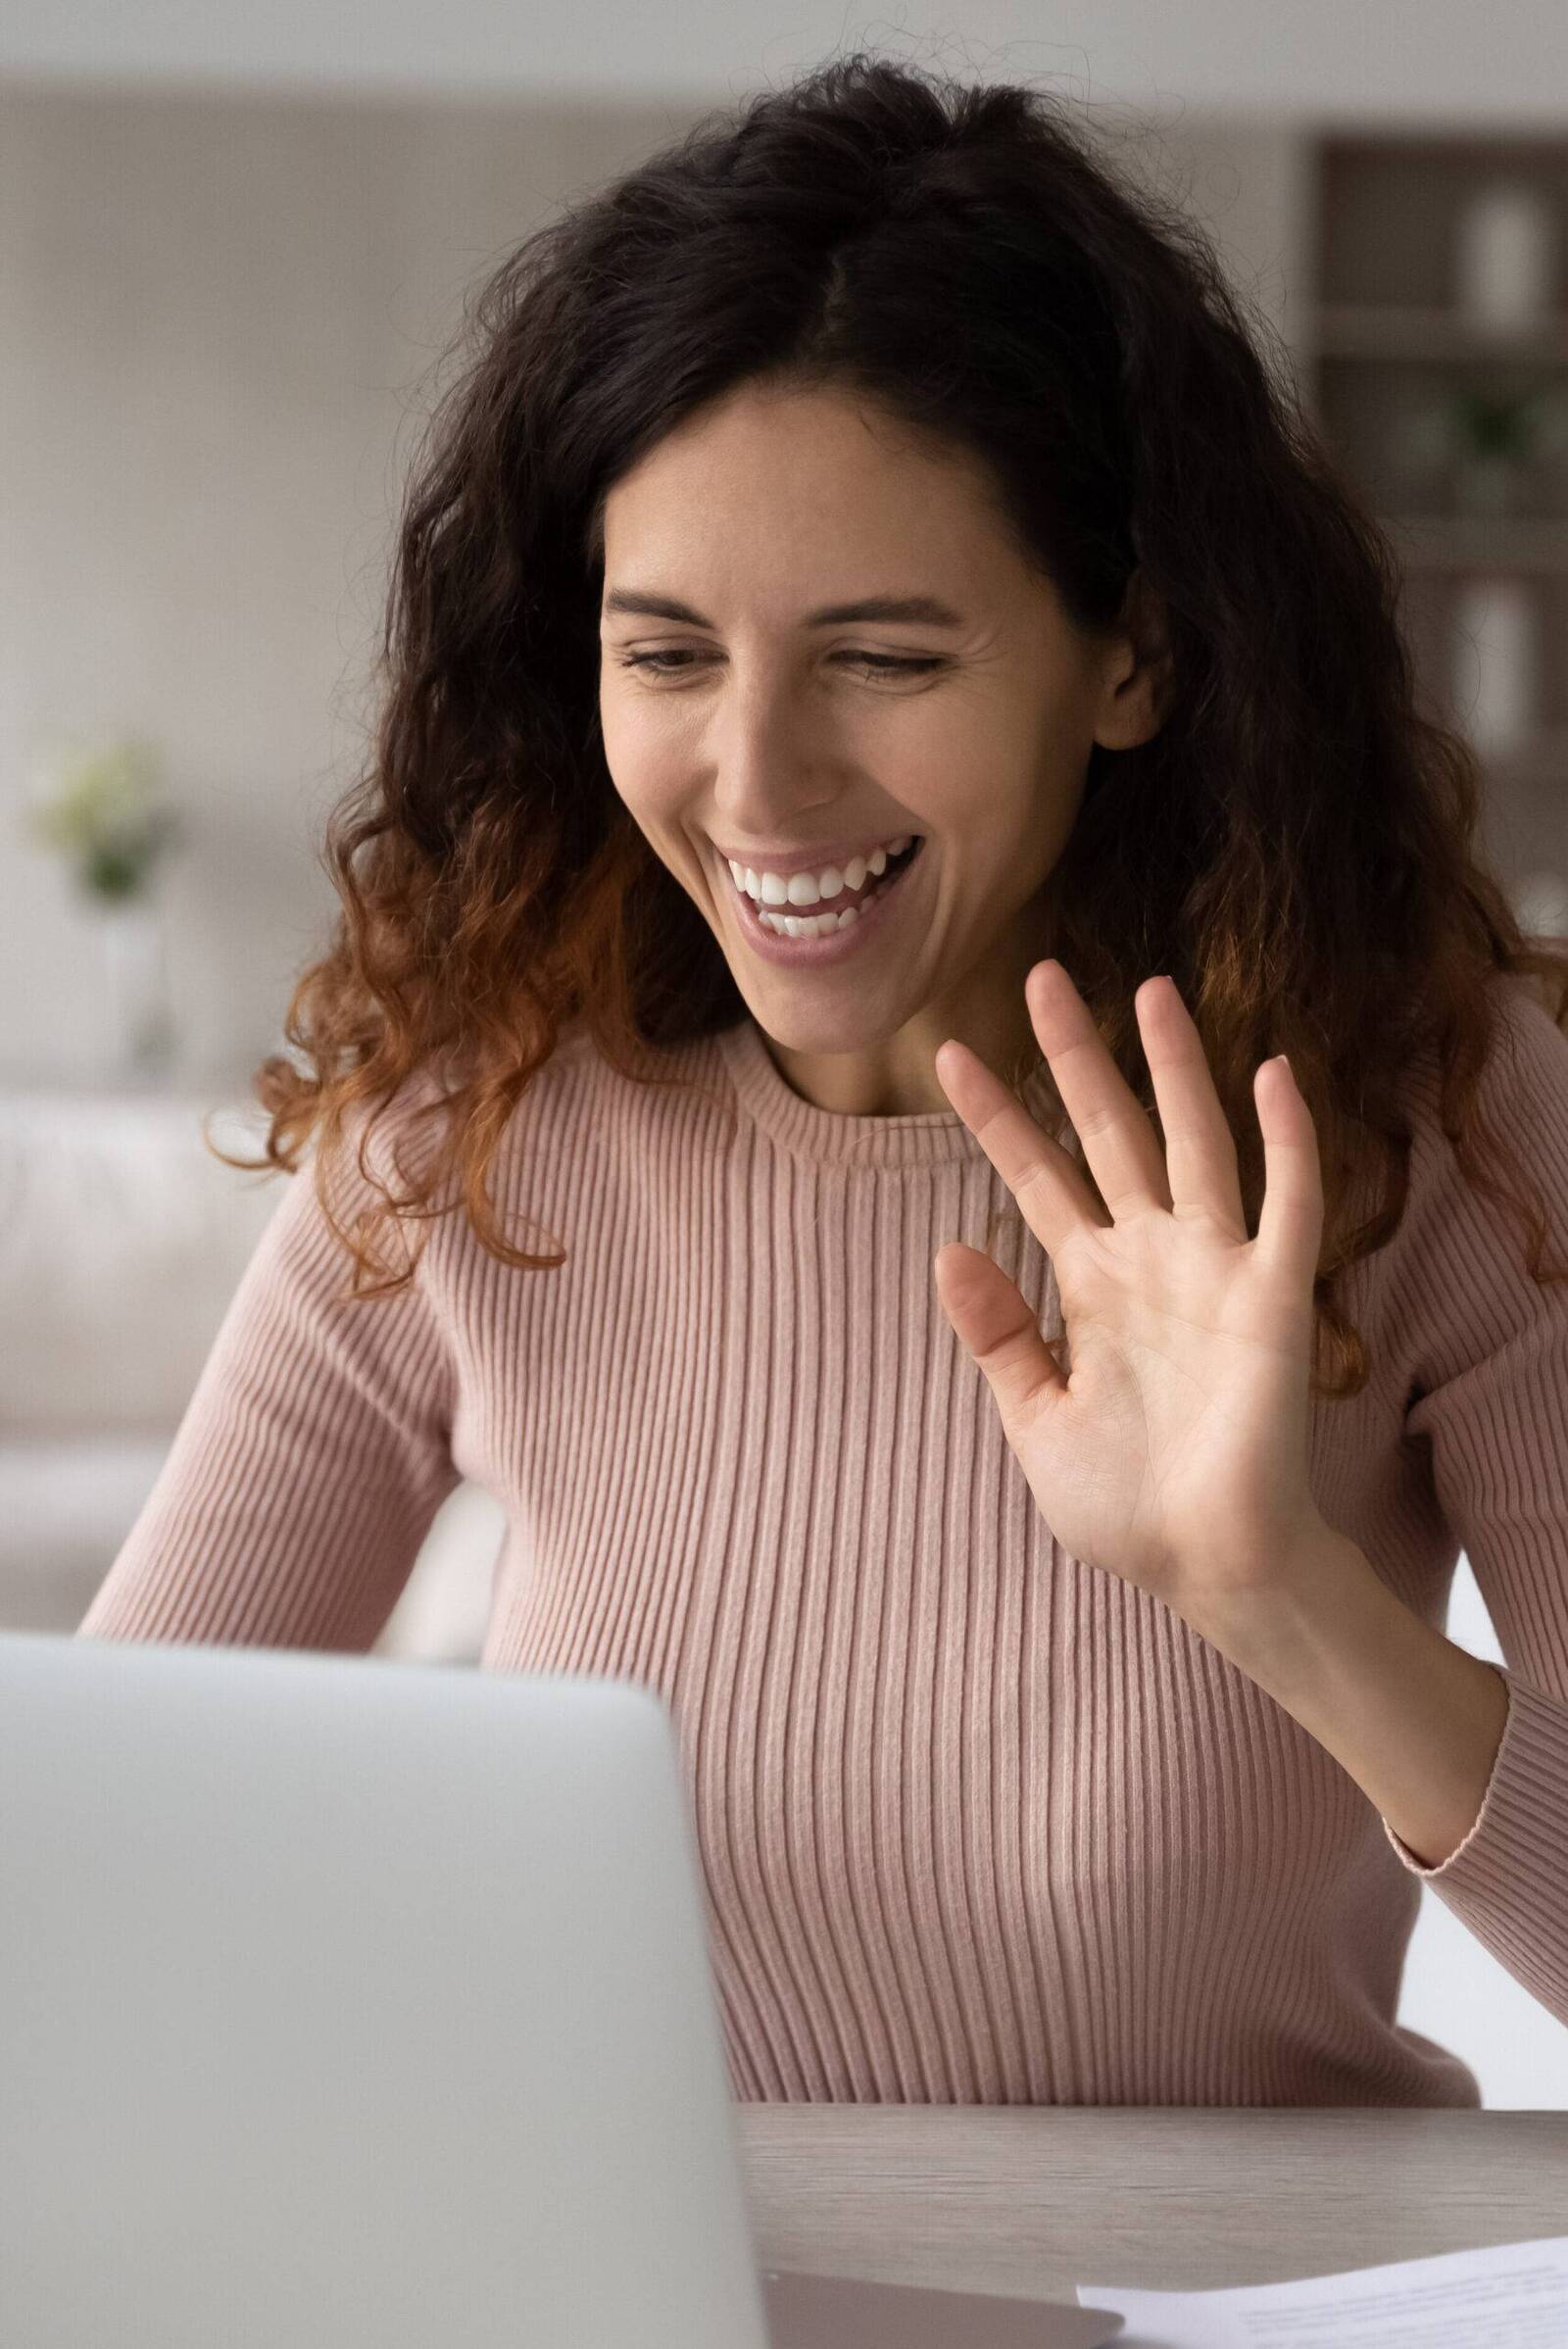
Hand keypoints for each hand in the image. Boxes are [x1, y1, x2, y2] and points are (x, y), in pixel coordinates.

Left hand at [932, 960, 1327, 1622]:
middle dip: (1079, 1055)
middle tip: (1043, 974)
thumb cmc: (1125, 1504)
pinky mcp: (1275, 1299)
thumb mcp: (1034, 1420)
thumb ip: (998, 1336)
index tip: (948, 1053)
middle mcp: (1150, 1258)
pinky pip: (1289, 1203)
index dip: (996, 1115)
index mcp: (1087, 1284)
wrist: (1205, 1565)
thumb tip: (948, 1248)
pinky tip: (1274, 1072)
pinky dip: (1288, 1139)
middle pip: (1109, 1131)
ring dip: (1177, 1067)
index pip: (1033, 1176)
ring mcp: (1215, 1270)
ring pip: (1195, 1141)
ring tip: (1151, 987)